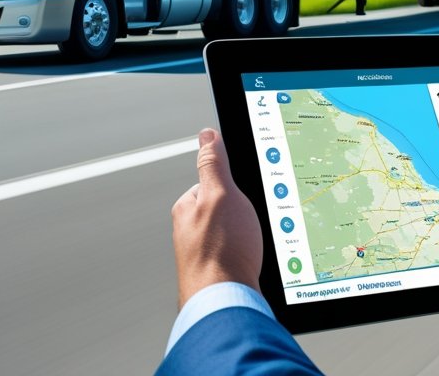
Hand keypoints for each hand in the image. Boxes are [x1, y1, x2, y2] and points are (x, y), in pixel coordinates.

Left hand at [171, 128, 263, 307]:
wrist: (225, 304)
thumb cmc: (221, 250)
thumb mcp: (220, 194)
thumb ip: (213, 164)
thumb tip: (207, 134)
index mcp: (187, 208)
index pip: (213, 184)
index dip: (234, 188)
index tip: (245, 200)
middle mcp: (190, 231)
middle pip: (226, 211)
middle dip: (243, 217)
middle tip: (250, 226)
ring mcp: (202, 254)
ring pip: (233, 235)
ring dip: (246, 240)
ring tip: (250, 248)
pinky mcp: (216, 274)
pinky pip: (237, 257)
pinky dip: (247, 258)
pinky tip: (251, 265)